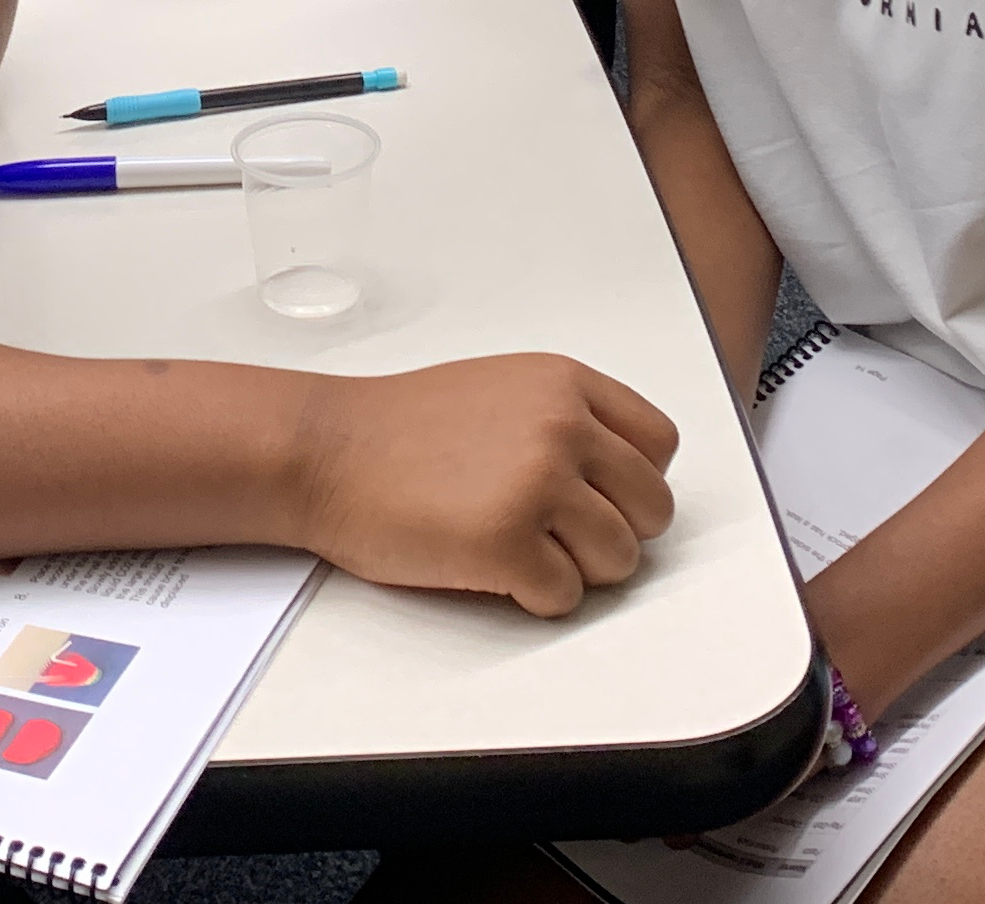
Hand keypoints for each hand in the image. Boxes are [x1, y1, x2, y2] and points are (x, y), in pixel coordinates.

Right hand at [293, 354, 679, 616]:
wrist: (324, 452)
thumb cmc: (397, 429)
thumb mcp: (501, 389)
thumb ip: (565, 418)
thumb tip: (619, 476)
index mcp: (564, 385)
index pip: (659, 445)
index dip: (634, 482)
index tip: (601, 497)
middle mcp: (562, 427)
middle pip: (652, 508)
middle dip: (616, 533)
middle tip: (564, 537)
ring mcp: (538, 484)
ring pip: (619, 559)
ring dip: (579, 570)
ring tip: (525, 552)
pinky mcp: (508, 543)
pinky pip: (566, 597)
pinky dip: (537, 598)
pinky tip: (495, 571)